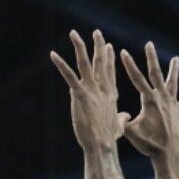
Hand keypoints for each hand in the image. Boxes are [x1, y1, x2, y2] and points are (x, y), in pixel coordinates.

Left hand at [51, 29, 127, 152]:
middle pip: (101, 63)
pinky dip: (61, 64)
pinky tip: (53, 54)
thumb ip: (121, 119)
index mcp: (110, 95)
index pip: (110, 73)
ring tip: (73, 33)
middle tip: (97, 32)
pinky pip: (69, 76)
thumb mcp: (118, 126)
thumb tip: (125, 116)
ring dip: (79, 46)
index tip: (110, 46)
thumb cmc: (109, 139)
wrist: (102, 145)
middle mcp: (102, 89)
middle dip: (99, 46)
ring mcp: (92, 90)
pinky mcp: (80, 94)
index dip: (110, 59)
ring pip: (85, 63)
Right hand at [120, 42, 178, 161]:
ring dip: (173, 70)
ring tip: (176, 59)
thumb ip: (123, 120)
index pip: (136, 78)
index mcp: (149, 100)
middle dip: (151, 58)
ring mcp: (173, 105)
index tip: (123, 51)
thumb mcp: (131, 132)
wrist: (170, 155)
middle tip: (149, 44)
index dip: (129, 64)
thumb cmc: (149, 144)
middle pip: (156, 73)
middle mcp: (162, 98)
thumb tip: (118, 115)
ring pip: (173, 83)